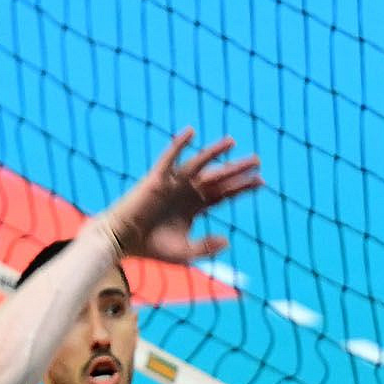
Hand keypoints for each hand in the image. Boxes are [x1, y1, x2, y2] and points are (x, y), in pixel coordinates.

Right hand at [106, 131, 262, 268]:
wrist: (122, 241)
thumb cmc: (152, 247)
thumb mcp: (185, 252)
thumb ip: (207, 247)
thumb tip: (228, 240)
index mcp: (195, 207)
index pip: (224, 194)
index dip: (242, 188)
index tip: (261, 181)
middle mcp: (187, 191)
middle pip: (217, 178)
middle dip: (237, 170)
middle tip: (257, 161)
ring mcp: (173, 183)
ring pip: (199, 164)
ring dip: (215, 152)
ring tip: (233, 142)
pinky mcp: (157, 178)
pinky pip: (170, 158)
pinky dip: (179, 144)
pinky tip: (191, 132)